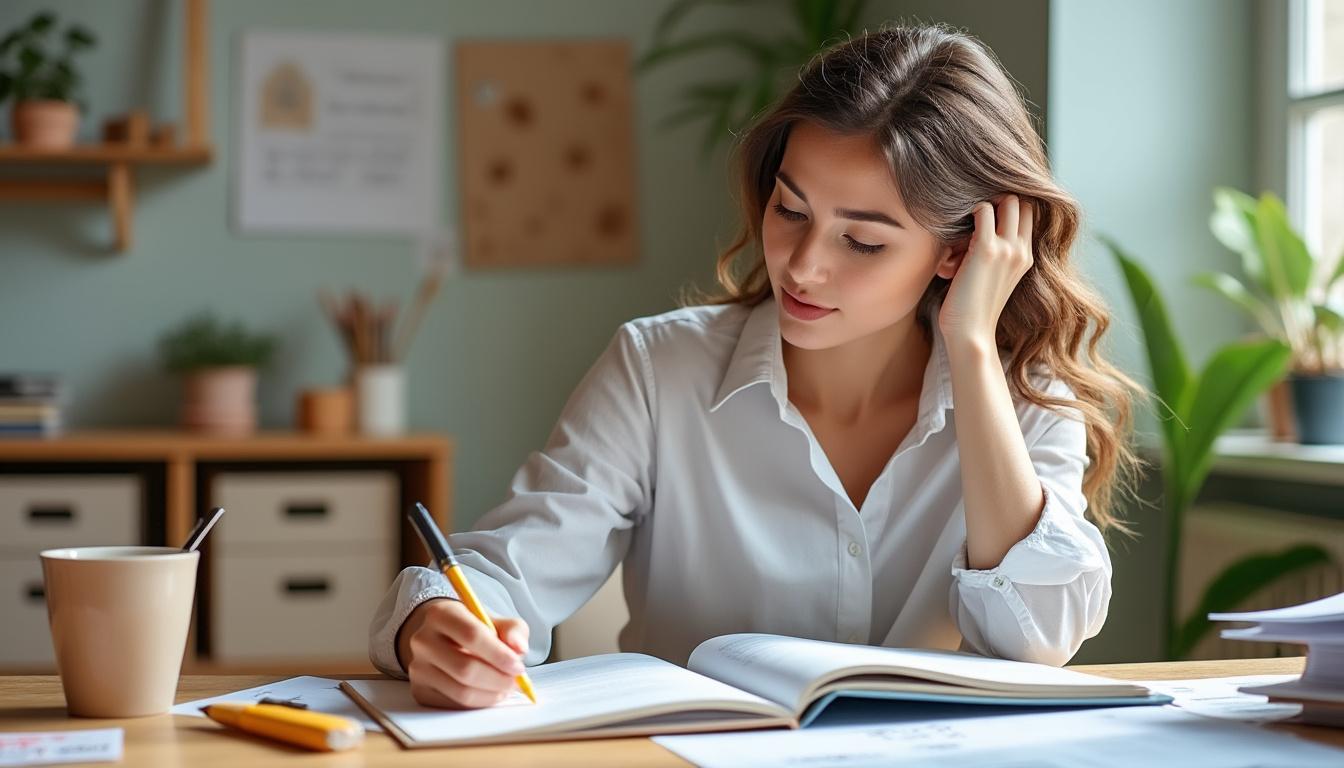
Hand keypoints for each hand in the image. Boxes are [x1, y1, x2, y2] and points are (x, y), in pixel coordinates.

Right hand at [396, 598, 529, 708]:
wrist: (442, 638)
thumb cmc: (473, 629)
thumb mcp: (496, 620)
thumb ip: (514, 630)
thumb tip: (519, 649)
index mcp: (441, 614)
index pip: (472, 635)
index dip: (499, 655)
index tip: (518, 666)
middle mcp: (423, 640)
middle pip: (465, 669)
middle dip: (498, 679)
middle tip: (515, 681)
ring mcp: (418, 667)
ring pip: (461, 692)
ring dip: (491, 695)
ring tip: (505, 688)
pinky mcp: (419, 690)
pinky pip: (454, 705)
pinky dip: (478, 703)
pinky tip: (489, 693)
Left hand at [937, 195, 1034, 349]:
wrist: (971, 334)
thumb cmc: (973, 309)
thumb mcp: (993, 278)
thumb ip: (995, 256)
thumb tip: (977, 236)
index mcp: (1026, 256)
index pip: (1029, 212)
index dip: (1009, 204)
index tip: (985, 211)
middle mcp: (1021, 250)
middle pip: (1021, 201)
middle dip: (998, 199)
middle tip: (972, 214)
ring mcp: (1007, 248)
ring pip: (1006, 200)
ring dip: (982, 205)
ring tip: (963, 224)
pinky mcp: (986, 249)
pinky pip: (983, 210)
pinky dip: (970, 211)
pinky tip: (954, 228)